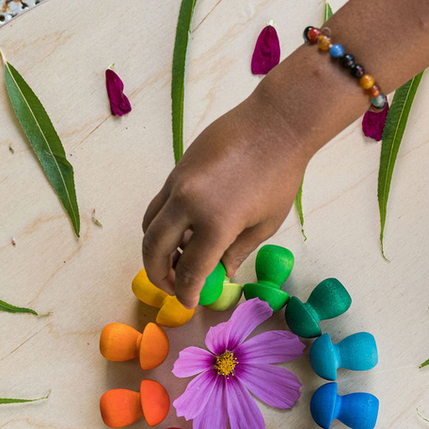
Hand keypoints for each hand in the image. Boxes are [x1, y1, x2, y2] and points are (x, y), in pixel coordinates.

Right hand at [141, 92, 308, 306]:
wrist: (275, 125)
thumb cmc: (279, 176)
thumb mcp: (264, 224)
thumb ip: (236, 252)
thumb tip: (219, 273)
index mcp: (215, 224)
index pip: (189, 270)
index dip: (186, 292)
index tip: (189, 304)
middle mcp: (188, 204)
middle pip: (154, 248)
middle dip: (158, 274)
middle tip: (171, 287)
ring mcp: (178, 184)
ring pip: (149, 224)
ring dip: (154, 248)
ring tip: (173, 261)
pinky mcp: (176, 169)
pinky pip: (159, 204)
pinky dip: (163, 223)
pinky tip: (181, 232)